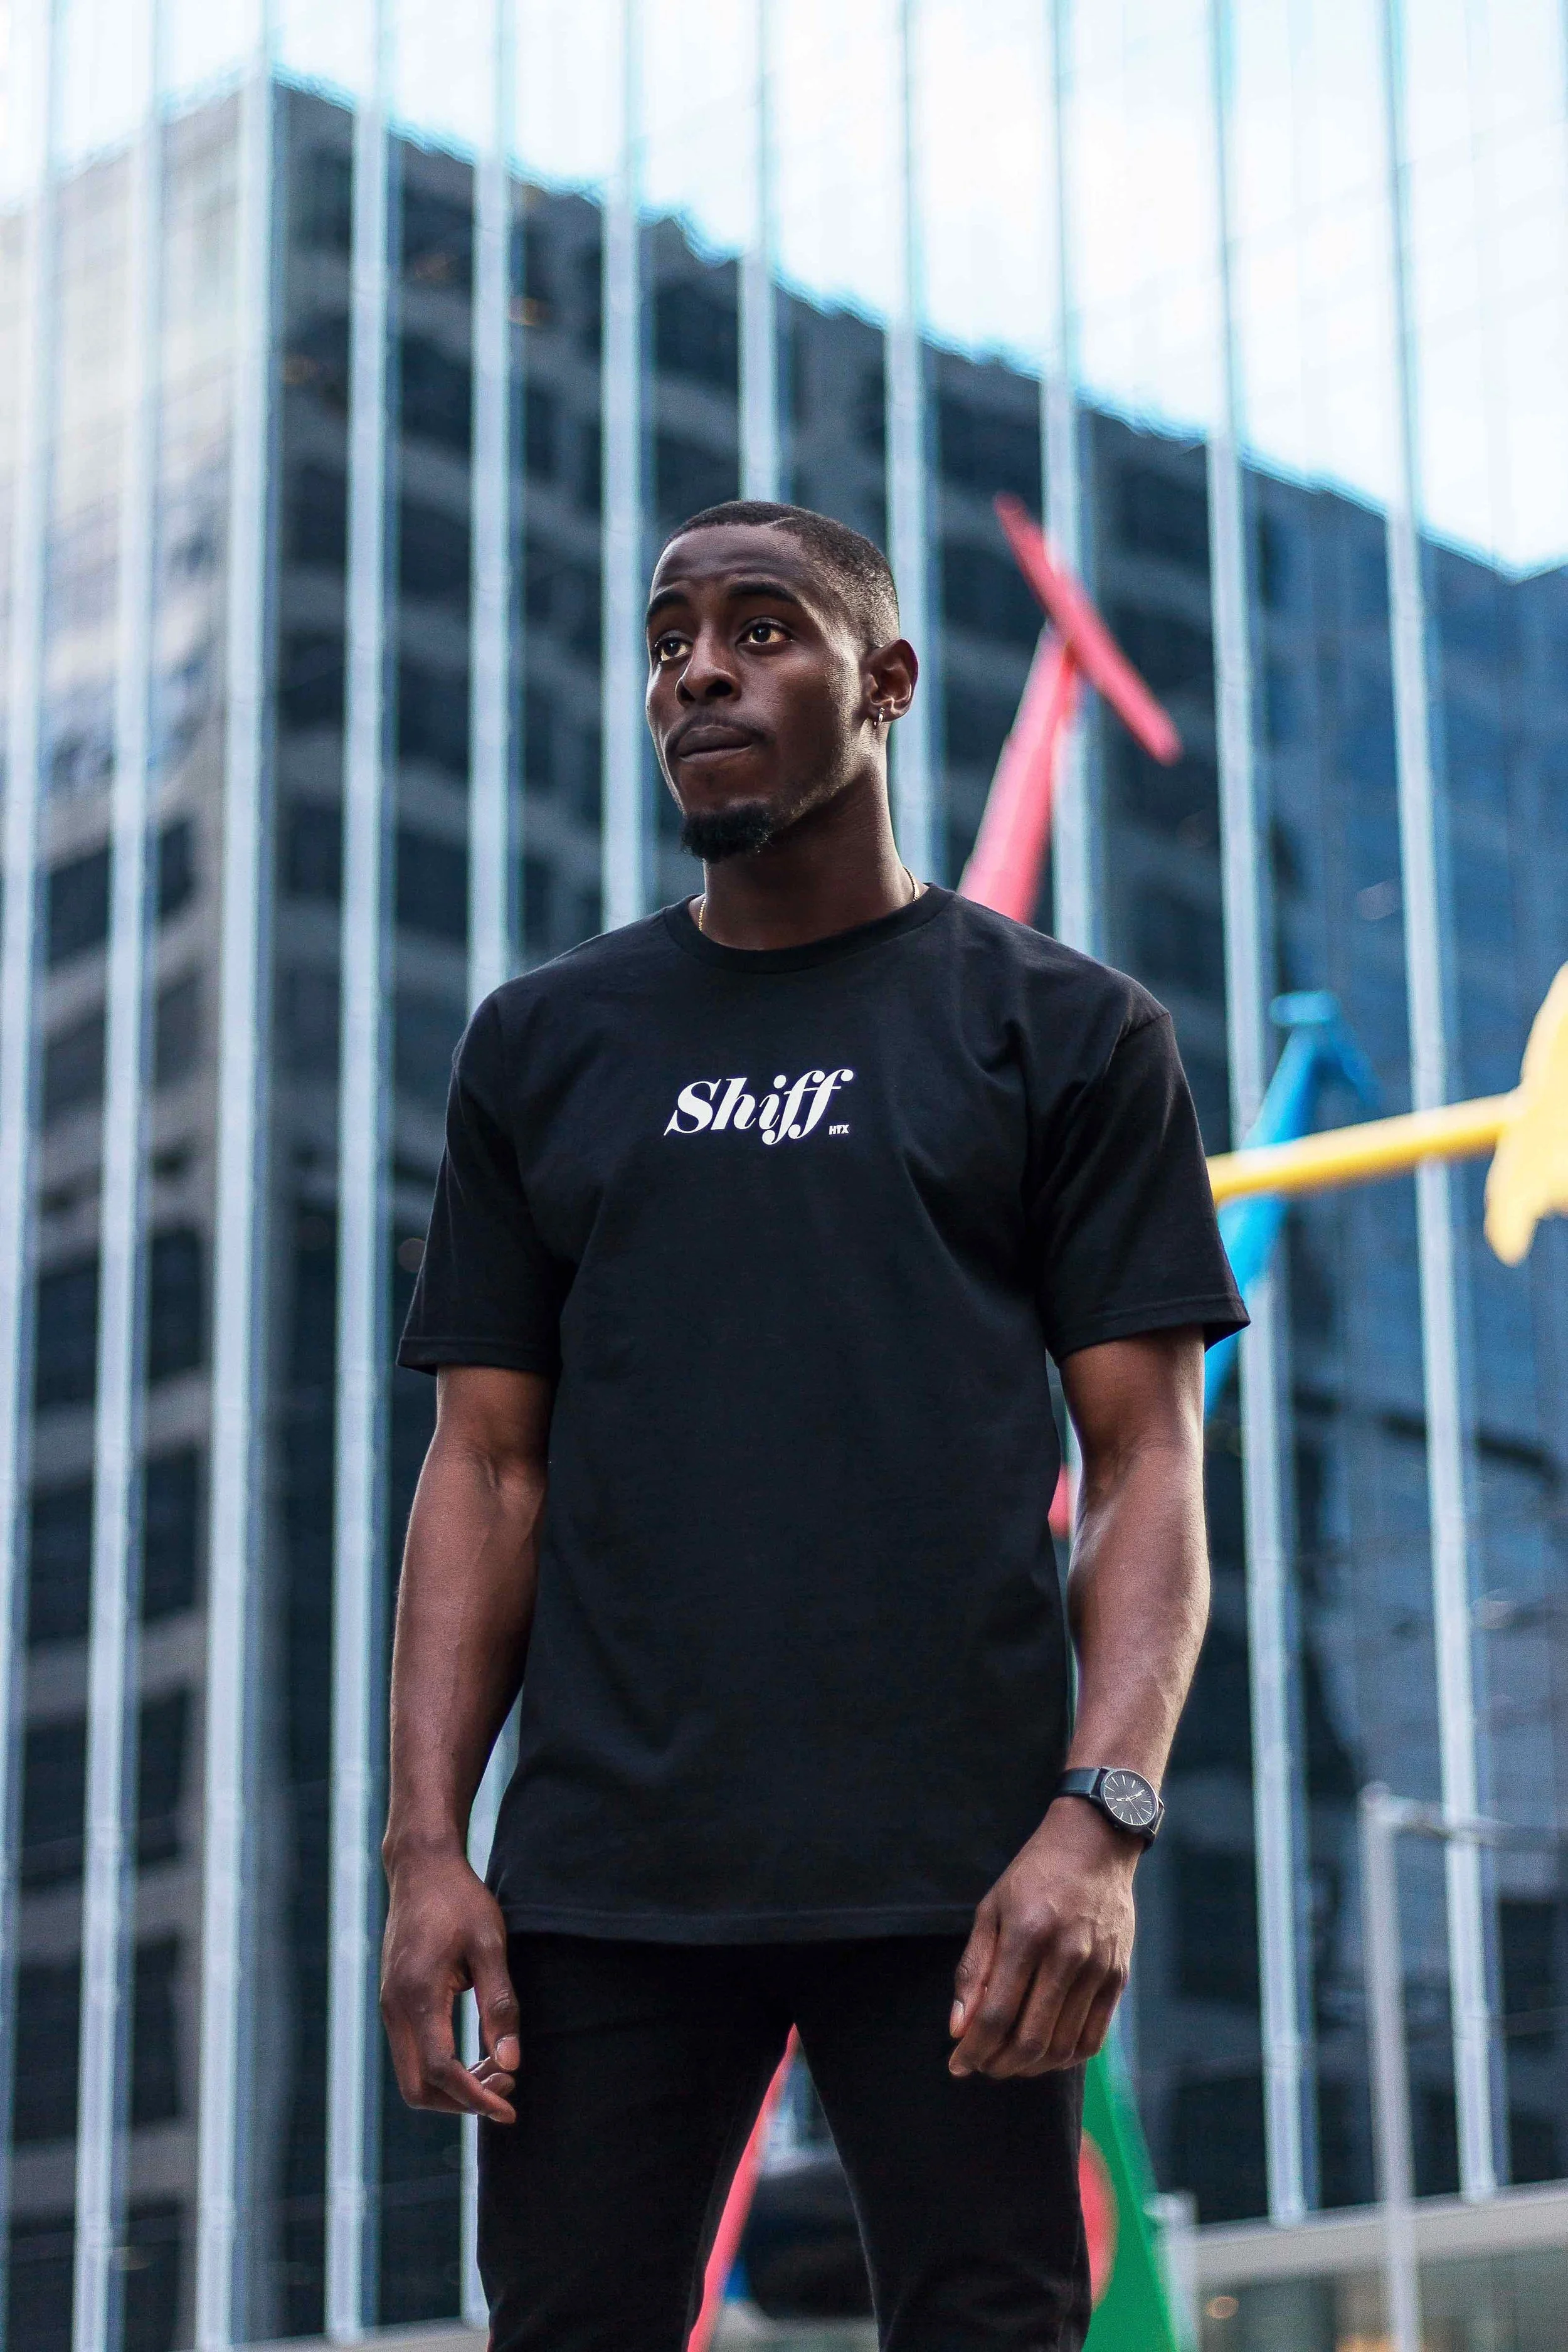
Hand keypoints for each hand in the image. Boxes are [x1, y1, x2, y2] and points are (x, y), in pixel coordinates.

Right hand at [381, 1846, 520, 2121]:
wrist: (421, 1868)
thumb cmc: (460, 1901)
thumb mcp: (490, 1945)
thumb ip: (500, 2005)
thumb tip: (510, 2063)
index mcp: (417, 1996)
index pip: (442, 2071)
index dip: (476, 2099)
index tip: (510, 2109)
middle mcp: (394, 2009)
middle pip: (419, 2088)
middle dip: (463, 2101)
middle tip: (508, 2085)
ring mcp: (389, 2008)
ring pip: (413, 2076)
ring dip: (455, 2087)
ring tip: (499, 2069)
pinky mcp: (393, 2003)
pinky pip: (412, 2055)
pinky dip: (443, 2069)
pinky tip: (477, 2055)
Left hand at [948, 1800, 1137, 2078]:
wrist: (1095, 1844)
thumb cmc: (1034, 1876)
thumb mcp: (991, 1909)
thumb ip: (973, 1970)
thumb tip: (958, 2028)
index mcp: (1026, 1933)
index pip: (996, 2014)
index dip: (973, 2049)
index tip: (957, 2065)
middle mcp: (1066, 1954)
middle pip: (1030, 2039)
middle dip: (998, 2065)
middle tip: (981, 2066)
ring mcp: (1097, 1968)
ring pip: (1062, 2047)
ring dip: (1030, 2068)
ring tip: (1008, 2063)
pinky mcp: (1118, 1976)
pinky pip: (1094, 2037)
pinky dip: (1066, 2058)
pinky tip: (1045, 2054)